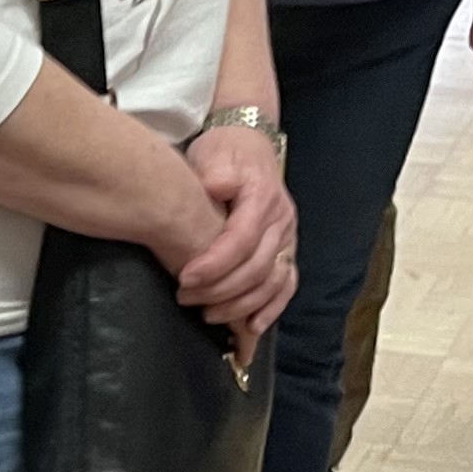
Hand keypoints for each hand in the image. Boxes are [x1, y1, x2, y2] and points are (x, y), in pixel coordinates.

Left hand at [173, 128, 298, 341]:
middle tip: (185, 298)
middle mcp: (282, 220)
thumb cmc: (225, 152)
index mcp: (263, 197)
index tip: (184, 278)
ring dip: (241, 304)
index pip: (241, 239)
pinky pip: (286, 284)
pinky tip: (251, 326)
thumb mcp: (215, 153)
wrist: (248, 145)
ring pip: (272, 281)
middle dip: (220, 289)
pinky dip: (272, 308)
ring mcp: (287, 238)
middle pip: (256, 266)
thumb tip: (213, 186)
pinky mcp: (286, 251)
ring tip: (208, 314)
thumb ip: (215, 171)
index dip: (214, 263)